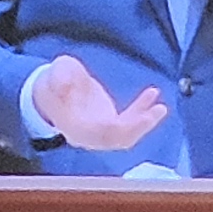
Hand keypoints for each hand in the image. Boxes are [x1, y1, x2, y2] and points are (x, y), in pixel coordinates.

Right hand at [35, 53, 170, 150]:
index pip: (100, 133)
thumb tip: (66, 84)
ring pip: (126, 135)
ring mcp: (100, 131)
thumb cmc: (55, 80)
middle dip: (139, 128)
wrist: (52, 89)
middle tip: (157, 112)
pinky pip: (129, 122)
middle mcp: (88, 135)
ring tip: (160, 108)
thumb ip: (60, 77)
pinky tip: (153, 95)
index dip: (121, 128)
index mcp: (74, 126)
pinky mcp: (110, 123)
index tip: (139, 118)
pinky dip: (142, 111)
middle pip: (117, 139)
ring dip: (145, 123)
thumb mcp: (56, 72)